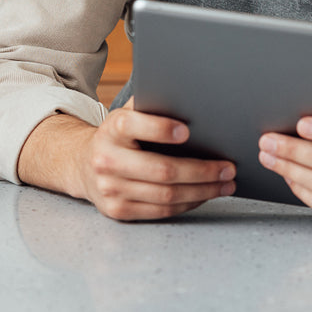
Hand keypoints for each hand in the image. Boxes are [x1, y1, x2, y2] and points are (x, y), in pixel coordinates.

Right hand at [72, 100, 236, 220]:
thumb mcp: (127, 115)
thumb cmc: (119, 136)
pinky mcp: (118, 210)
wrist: (83, 165)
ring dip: (202, 191)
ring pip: (166, 195)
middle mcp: (107, 159)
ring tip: (226, 183)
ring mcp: (111, 189)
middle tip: (228, 167)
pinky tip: (205, 195)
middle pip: (162, 170)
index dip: (161, 129)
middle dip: (201, 170)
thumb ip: (151, 106)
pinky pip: (161, 211)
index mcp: (112, 129)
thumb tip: (192, 99)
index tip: (188, 131)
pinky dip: (188, 203)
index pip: (134, 126)